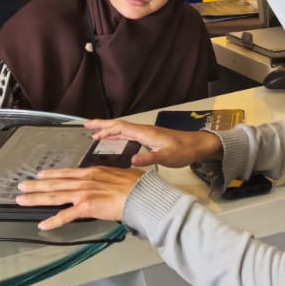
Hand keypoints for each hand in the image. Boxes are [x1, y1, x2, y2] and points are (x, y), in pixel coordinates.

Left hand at [17, 166, 142, 230]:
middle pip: (55, 183)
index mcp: (92, 172)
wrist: (141, 195)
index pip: (67, 173)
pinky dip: (53, 221)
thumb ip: (109, 178)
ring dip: (36, 198)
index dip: (52, 174)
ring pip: (55, 196)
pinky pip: (66, 216)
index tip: (40, 175)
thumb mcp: (119, 175)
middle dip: (36, 185)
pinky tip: (43, 225)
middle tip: (21, 185)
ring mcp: (84, 194)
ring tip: (22, 199)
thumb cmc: (136, 185)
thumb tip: (109, 181)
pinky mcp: (86, 207)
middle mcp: (85, 181)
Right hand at [84, 119, 221, 167]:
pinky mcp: (149, 138)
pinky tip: (115, 141)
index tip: (90, 129)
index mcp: (144, 133)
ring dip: (109, 130)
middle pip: (118, 125)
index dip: (104, 128)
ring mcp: (146, 133)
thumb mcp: (166, 157)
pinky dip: (118, 136)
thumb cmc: (183, 150)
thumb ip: (149, 158)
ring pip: (123, 129)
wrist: (197, 145)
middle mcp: (143, 130)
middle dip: (102, 125)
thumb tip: (131, 160)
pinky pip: (129, 134)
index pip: (120, 127)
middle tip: (87, 127)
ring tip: (96, 134)